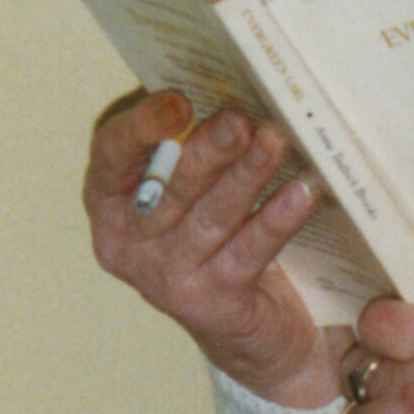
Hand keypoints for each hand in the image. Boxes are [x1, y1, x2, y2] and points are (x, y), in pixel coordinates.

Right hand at [86, 92, 339, 406]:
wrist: (249, 327)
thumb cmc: (217, 237)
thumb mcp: (195, 188)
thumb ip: (196, 145)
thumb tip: (236, 86)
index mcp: (110, 200)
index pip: (112, 155)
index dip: (141, 127)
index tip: (180, 101)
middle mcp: (127, 242)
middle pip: (169, 187)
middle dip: (209, 151)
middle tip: (242, 120)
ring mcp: (164, 277)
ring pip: (210, 218)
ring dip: (246, 178)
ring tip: (277, 144)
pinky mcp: (207, 304)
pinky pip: (246, 253)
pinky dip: (275, 222)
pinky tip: (302, 194)